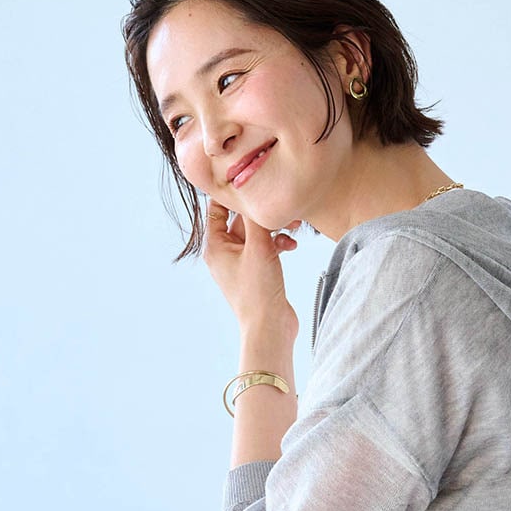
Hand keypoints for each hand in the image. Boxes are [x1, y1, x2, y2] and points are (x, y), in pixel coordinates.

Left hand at [203, 198, 300, 336]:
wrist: (270, 328)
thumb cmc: (258, 292)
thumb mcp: (259, 248)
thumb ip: (257, 219)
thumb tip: (256, 193)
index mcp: (216, 246)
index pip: (218, 209)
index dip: (233, 196)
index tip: (252, 183)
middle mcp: (225, 253)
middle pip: (241, 221)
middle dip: (264, 214)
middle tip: (285, 208)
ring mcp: (241, 264)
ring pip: (258, 235)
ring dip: (275, 230)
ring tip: (294, 228)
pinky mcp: (257, 273)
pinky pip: (266, 249)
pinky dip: (278, 244)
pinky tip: (292, 246)